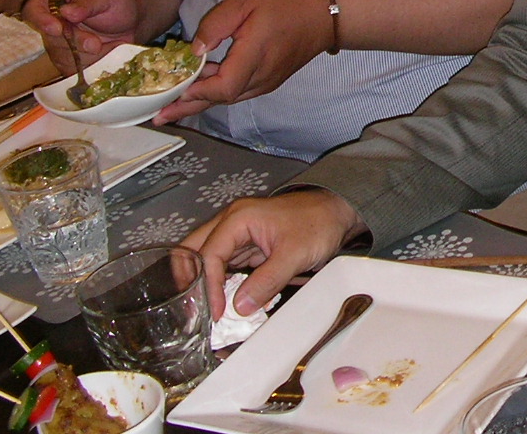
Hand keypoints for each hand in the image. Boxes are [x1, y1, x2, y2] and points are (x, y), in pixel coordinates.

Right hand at [21, 0, 142, 70]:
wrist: (130, 20)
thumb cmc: (115, 0)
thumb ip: (87, 1)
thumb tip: (66, 12)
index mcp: (53, 0)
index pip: (33, 9)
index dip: (41, 20)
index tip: (57, 29)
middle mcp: (51, 24)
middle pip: (50, 39)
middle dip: (74, 43)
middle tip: (95, 44)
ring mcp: (58, 45)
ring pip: (62, 57)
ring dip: (86, 56)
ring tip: (107, 45)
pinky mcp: (69, 62)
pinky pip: (74, 71)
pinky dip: (93, 65)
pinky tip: (107, 54)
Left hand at [155, 0, 333, 123]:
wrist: (325, 13)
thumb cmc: (285, 2)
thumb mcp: (246, 0)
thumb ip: (216, 24)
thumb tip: (194, 50)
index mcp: (254, 55)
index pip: (223, 87)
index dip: (196, 93)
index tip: (172, 93)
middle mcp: (261, 77)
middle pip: (222, 99)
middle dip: (189, 107)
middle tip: (160, 116)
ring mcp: (267, 81)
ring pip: (230, 97)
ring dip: (202, 101)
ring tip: (174, 105)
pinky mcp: (270, 80)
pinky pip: (239, 91)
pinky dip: (218, 93)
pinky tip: (203, 89)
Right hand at [181, 189, 364, 318]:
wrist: (338, 213)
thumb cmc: (318, 223)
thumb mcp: (295, 254)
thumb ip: (267, 281)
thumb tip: (239, 307)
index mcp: (238, 218)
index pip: (209, 254)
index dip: (208, 286)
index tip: (215, 312)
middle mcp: (232, 224)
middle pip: (194, 250)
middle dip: (189, 281)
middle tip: (193, 311)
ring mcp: (239, 236)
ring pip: (207, 260)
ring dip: (203, 285)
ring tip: (205, 313)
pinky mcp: (247, 248)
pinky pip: (225, 267)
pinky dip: (220, 285)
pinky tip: (223, 304)